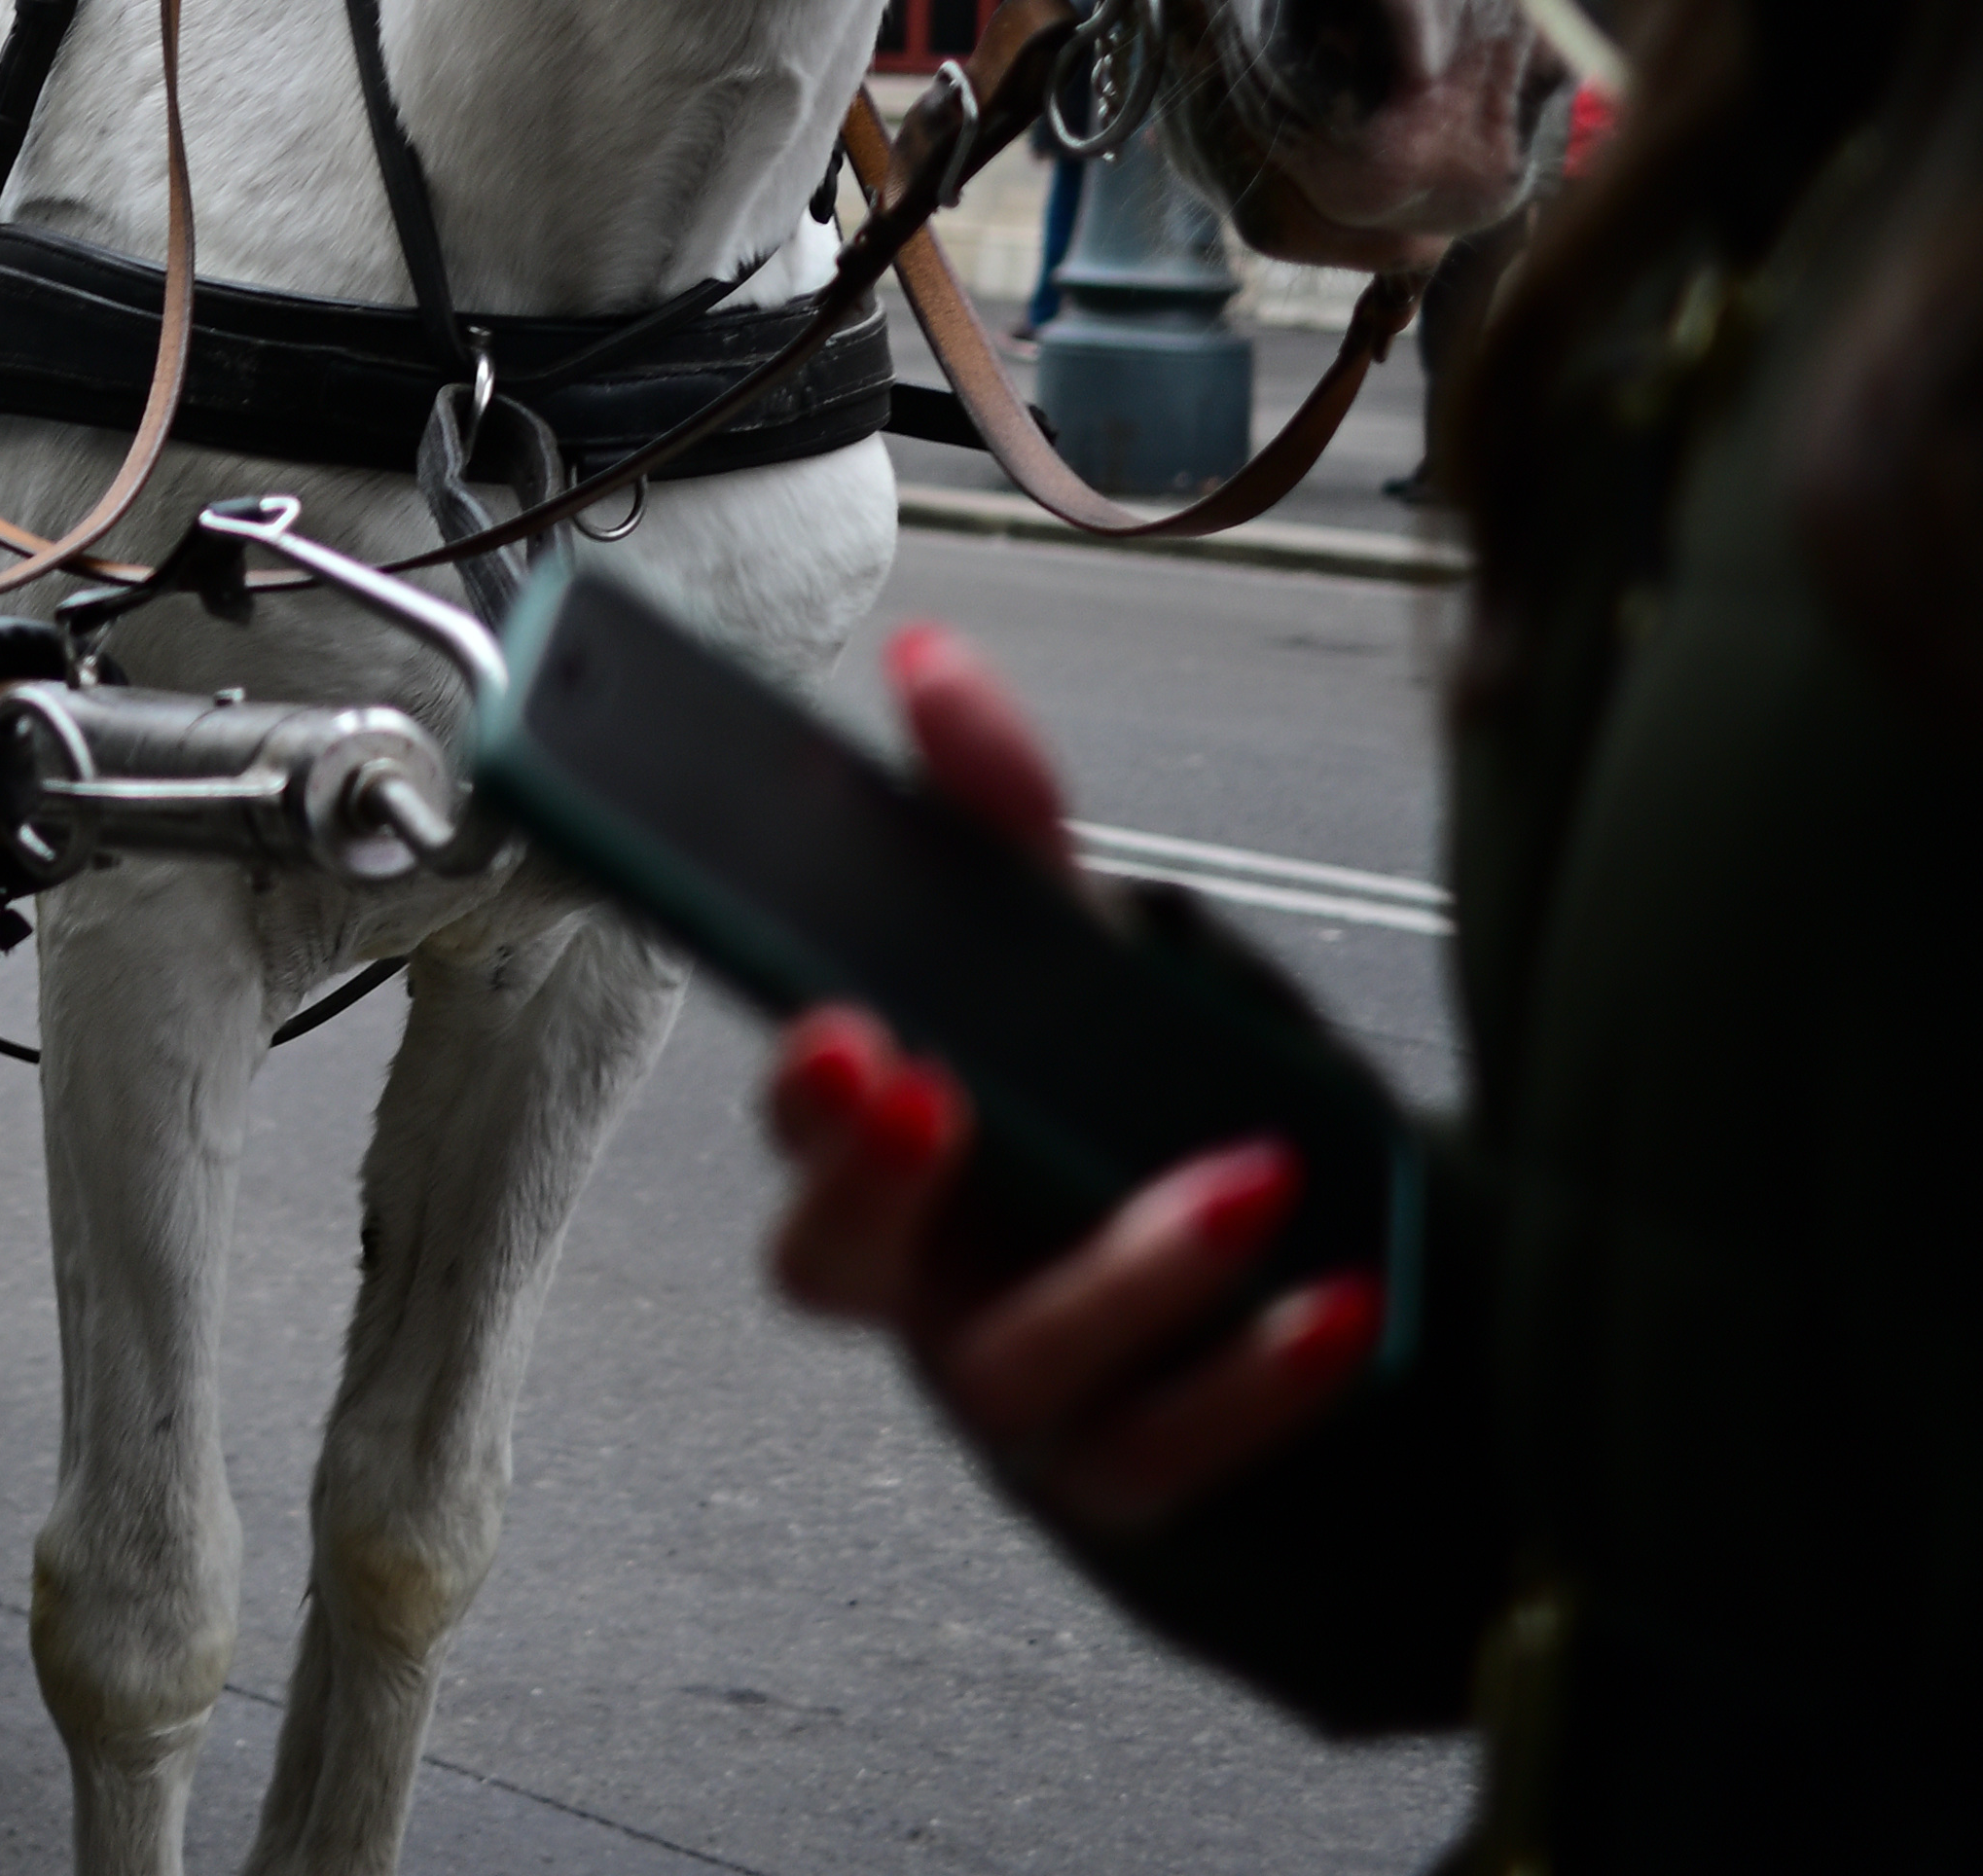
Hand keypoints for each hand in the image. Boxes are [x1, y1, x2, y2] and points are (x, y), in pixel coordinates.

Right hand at [756, 622, 1387, 1537]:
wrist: (1305, 1283)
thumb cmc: (1138, 1112)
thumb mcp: (1085, 957)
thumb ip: (1002, 812)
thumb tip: (929, 658)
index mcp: (893, 1154)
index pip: (799, 1129)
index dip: (801, 1092)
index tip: (848, 1026)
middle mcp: (925, 1280)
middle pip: (831, 1267)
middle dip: (866, 1184)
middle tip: (930, 1090)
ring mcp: (1021, 1396)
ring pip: (1011, 1370)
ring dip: (1122, 1273)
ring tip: (1247, 1178)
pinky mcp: (1135, 1481)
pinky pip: (1170, 1456)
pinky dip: (1252, 1384)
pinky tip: (1340, 1307)